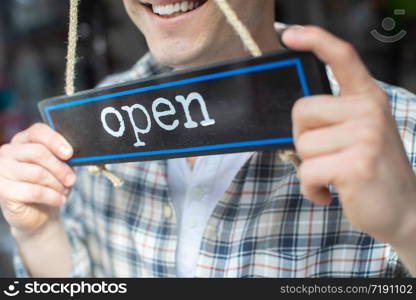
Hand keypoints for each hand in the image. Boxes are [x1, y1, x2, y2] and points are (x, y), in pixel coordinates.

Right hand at [0, 123, 75, 236]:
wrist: (37, 212)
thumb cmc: (49, 184)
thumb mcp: (59, 167)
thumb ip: (62, 156)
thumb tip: (71, 153)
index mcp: (22, 140)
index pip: (38, 131)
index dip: (55, 141)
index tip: (69, 154)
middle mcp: (8, 152)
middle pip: (39, 152)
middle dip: (60, 168)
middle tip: (71, 180)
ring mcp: (2, 170)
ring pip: (38, 173)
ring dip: (57, 184)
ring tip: (64, 191)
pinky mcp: (2, 190)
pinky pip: (34, 191)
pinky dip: (52, 197)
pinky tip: (59, 199)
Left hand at [283, 26, 415, 247]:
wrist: (402, 210)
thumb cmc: (370, 169)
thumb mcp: (359, 134)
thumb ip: (334, 118)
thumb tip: (298, 116)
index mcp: (367, 98)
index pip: (342, 57)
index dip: (314, 40)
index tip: (288, 34)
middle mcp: (368, 109)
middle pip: (300, 112)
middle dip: (303, 138)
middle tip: (325, 155)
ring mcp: (365, 136)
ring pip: (301, 145)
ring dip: (309, 168)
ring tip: (332, 176)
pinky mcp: (357, 164)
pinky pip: (307, 172)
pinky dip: (310, 188)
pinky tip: (327, 194)